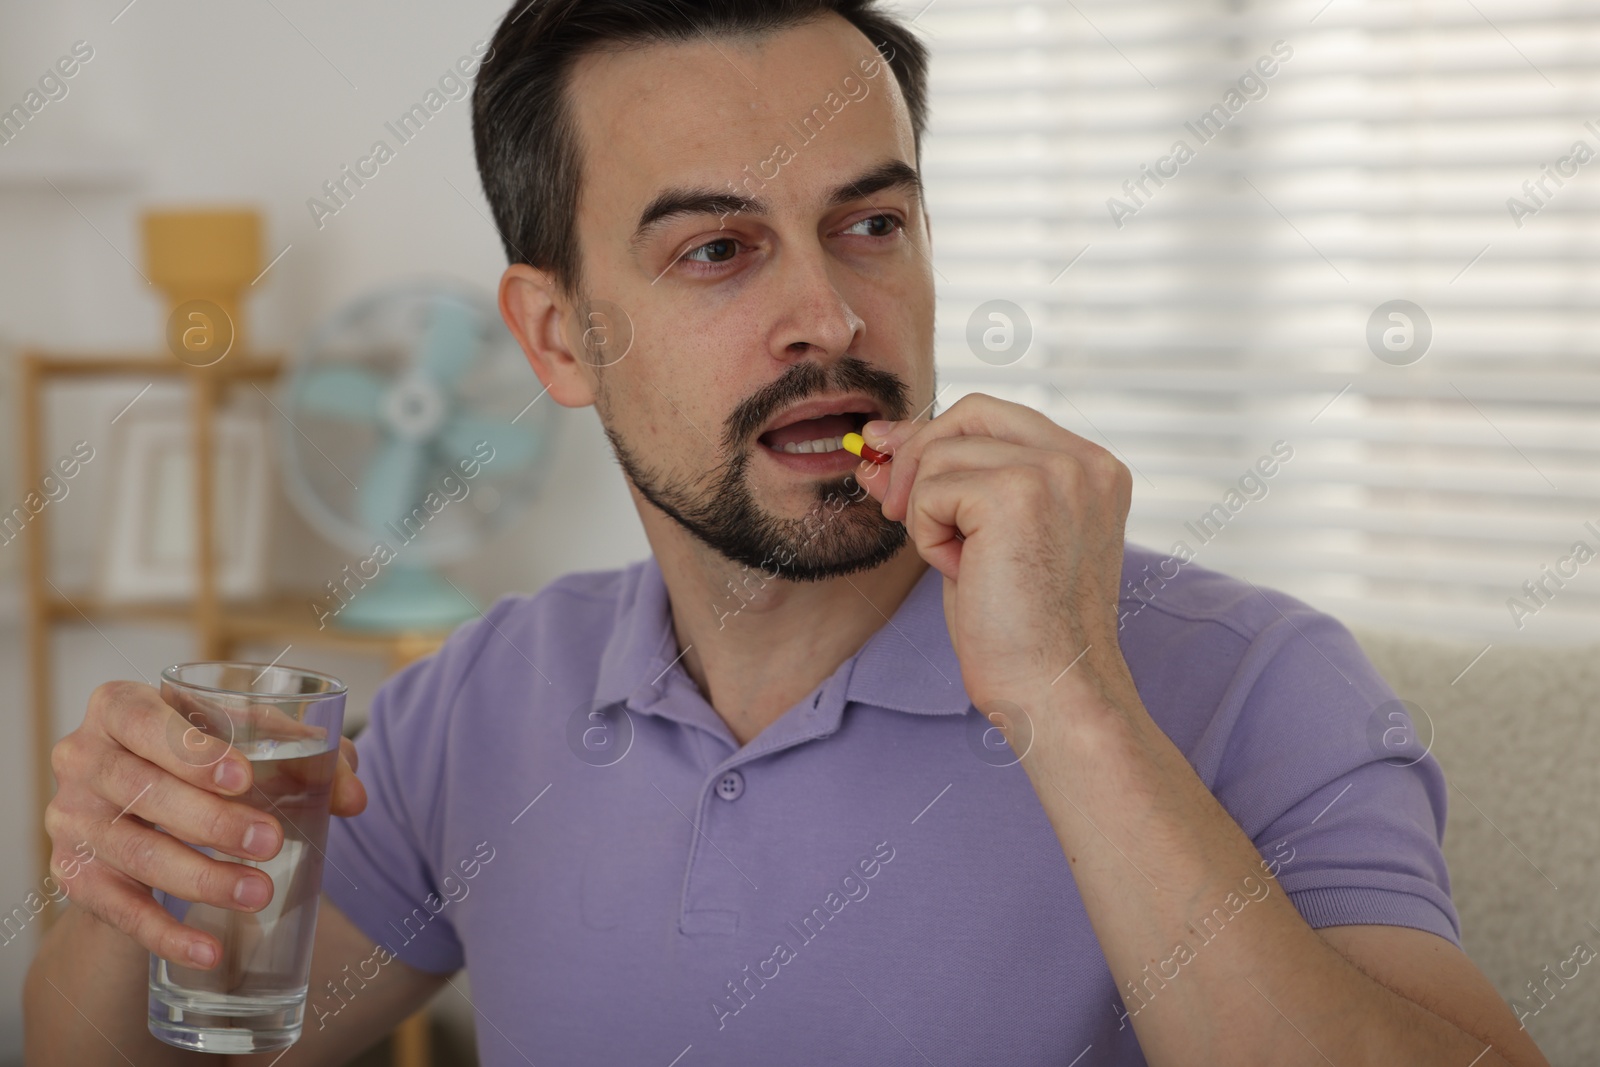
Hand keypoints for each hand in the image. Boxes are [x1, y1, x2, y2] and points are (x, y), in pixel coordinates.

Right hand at [44, 680, 365, 968]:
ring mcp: (71, 819)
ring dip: (199, 877)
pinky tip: (209, 949)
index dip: (190, 750)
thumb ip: (307, 755)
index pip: (143, 721)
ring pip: (132, 852)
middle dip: (210, 821)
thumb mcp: (247, 741)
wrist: (138, 811)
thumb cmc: (204, 760)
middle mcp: (83, 758)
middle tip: (271, 842)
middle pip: (140, 790)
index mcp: (119, 707)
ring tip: (257, 893)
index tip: (243, 777)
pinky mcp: (73, 874)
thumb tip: (356, 797)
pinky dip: (165, 933)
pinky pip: (118, 909)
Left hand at [855, 393, 1135, 715]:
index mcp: (1092, 470)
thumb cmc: (1019, 633)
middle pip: (971, 412)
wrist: (1052, 691)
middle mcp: (1084, 462)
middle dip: (919, 455)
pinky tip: (962, 575)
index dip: (937, 435)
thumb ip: (944, 483)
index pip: (998, 417)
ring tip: (961, 566)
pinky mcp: (1018, 493)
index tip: (890, 459)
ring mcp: (1056, 472)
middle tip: (896, 509)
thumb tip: (879, 444)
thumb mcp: (978, 539)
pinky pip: (931, 490)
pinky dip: (928, 536)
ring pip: (942, 453)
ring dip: (927, 513)